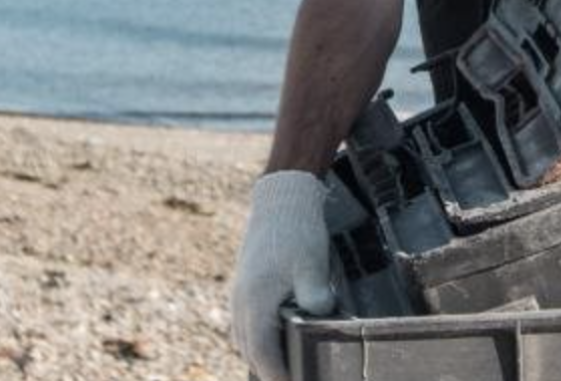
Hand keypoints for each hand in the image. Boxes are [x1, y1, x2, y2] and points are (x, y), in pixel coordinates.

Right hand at [230, 171, 334, 380]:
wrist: (281, 198)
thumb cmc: (298, 230)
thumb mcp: (311, 264)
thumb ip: (314, 296)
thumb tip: (321, 320)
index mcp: (256, 302)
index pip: (262, 353)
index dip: (278, 374)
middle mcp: (241, 302)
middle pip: (249, 350)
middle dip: (268, 369)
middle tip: (292, 376)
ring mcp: (239, 294)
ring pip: (244, 338)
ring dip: (261, 353)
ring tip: (287, 363)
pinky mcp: (244, 285)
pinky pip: (245, 322)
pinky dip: (257, 336)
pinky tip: (277, 335)